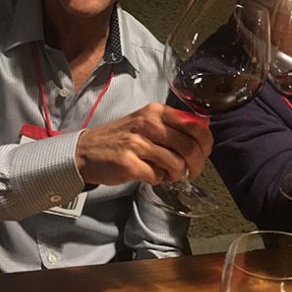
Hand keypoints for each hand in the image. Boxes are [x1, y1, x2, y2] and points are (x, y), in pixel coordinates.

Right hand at [74, 103, 212, 186]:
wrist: (85, 152)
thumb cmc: (121, 139)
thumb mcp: (146, 123)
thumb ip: (171, 128)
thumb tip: (200, 141)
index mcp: (156, 112)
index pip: (194, 125)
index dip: (205, 143)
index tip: (204, 153)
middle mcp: (148, 124)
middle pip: (189, 146)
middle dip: (196, 164)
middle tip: (191, 172)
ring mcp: (137, 143)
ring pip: (176, 163)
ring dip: (176, 174)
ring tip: (167, 173)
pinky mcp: (129, 163)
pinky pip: (157, 176)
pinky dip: (159, 180)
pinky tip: (151, 175)